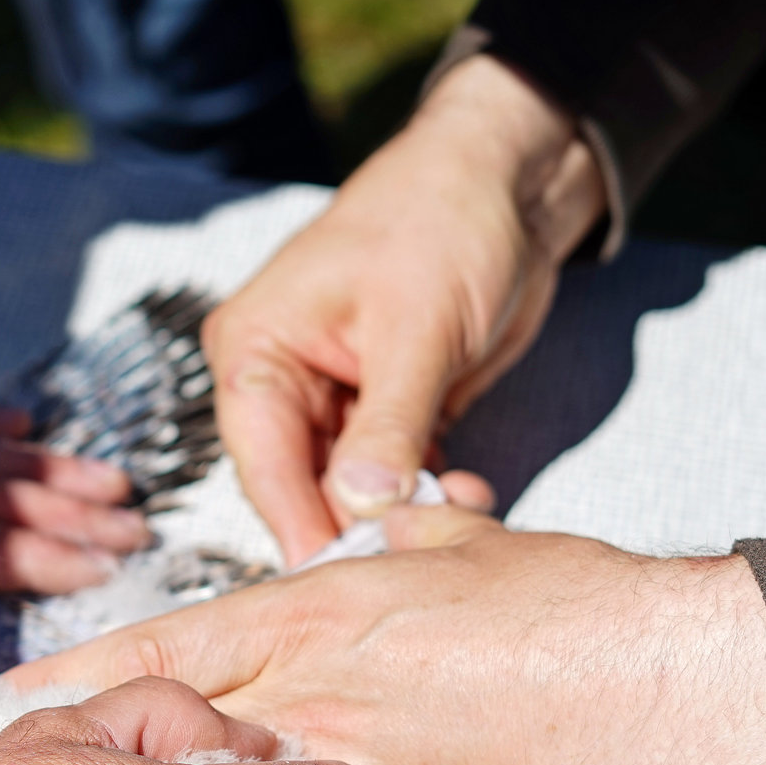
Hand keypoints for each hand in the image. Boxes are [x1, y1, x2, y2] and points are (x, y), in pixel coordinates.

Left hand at [8, 503, 765, 764]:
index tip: (16, 693)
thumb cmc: (573, 601)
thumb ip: (391, 534)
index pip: (168, 647)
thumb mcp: (460, 543)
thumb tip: (362, 517)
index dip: (81, 673)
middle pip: (179, 743)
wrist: (673, 686)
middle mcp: (319, 703)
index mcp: (318, 616)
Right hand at [205, 55, 605, 563]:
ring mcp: (334, 399)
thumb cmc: (443, 220)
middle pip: (301, 488)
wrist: (509, 181)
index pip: (263, 465)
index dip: (301, 528)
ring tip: (460, 515)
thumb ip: (388, 424)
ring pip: (351, 490)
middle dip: (360, 526)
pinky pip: (393, 474)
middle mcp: (282, 380)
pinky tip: (468, 495)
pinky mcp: (385, 410)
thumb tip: (360, 507)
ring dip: (403, 513)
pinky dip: (427, 493)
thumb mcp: (416, 328)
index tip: (339, 583)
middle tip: (418, 556)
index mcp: (256, 350)